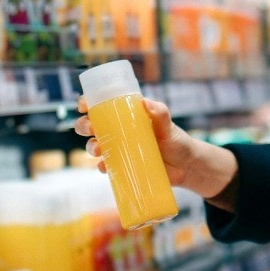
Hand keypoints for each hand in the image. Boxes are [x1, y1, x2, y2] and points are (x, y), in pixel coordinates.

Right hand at [74, 94, 234, 199]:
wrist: (186, 167)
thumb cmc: (177, 141)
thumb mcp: (169, 126)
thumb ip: (160, 113)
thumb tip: (146, 103)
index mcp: (127, 116)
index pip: (103, 106)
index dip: (88, 103)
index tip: (83, 105)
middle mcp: (120, 131)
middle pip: (92, 126)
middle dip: (84, 126)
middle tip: (90, 129)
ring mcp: (120, 149)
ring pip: (95, 145)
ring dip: (91, 147)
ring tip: (97, 150)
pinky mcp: (124, 166)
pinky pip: (106, 166)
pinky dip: (102, 166)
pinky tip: (103, 166)